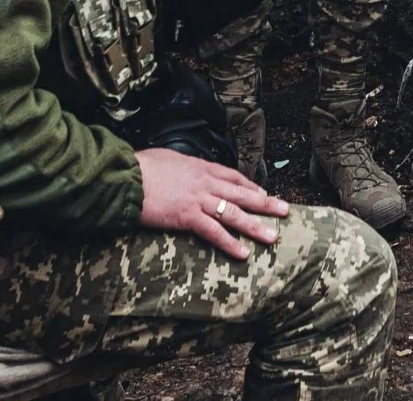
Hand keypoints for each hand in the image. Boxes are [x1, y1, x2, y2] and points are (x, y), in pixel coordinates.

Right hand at [137, 147, 288, 260]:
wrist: (127, 177)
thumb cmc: (142, 167)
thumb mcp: (169, 159)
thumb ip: (183, 166)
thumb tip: (184, 170)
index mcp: (201, 166)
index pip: (233, 176)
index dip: (251, 186)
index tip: (264, 193)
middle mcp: (205, 182)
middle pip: (242, 193)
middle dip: (265, 203)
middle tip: (285, 211)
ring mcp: (199, 199)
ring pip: (234, 213)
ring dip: (255, 226)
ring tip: (272, 236)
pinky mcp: (188, 217)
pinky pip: (214, 232)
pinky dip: (230, 242)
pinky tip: (243, 253)